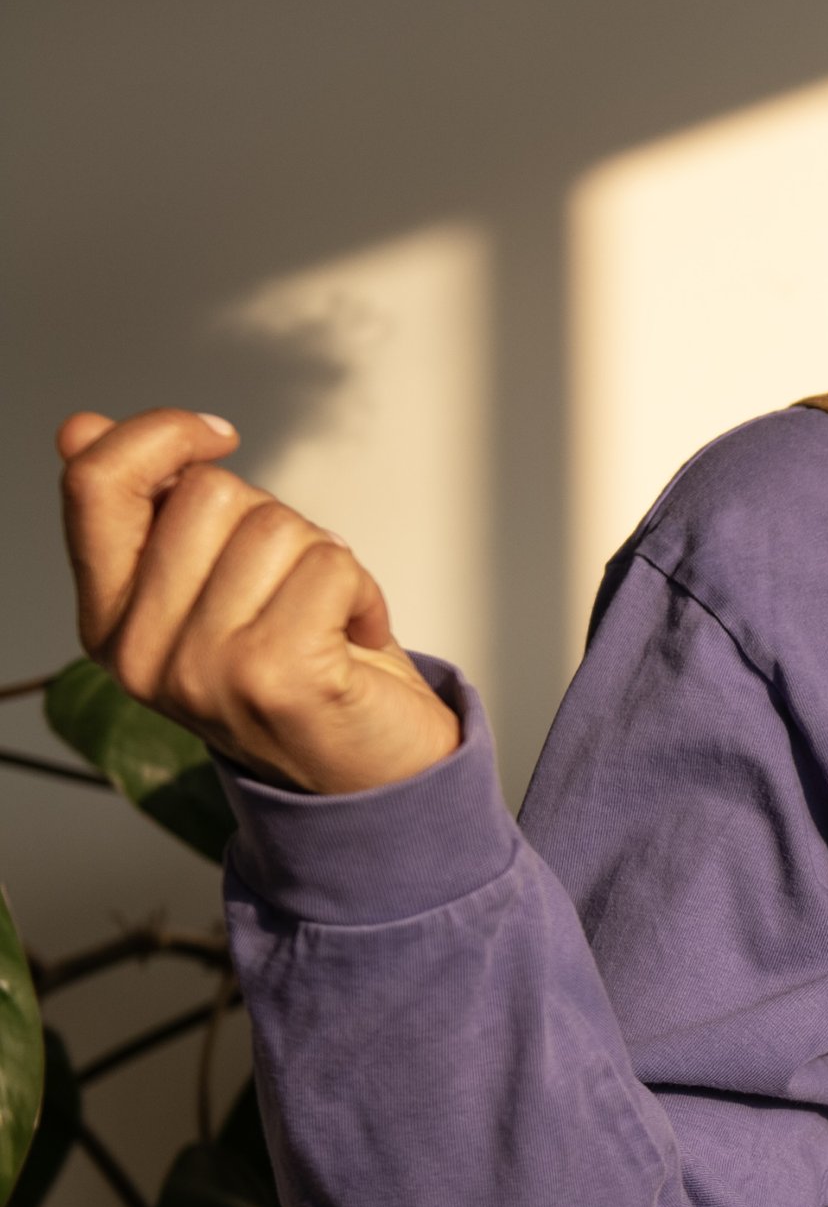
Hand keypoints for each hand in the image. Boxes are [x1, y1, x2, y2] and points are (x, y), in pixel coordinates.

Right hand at [56, 408, 461, 796]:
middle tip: (291, 589)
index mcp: (107, 622)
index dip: (160, 434)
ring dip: (322, 558)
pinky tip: (357, 637)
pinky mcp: (273, 675)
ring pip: (273, 525)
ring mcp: (202, 669)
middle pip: (206, 492)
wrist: (369, 777)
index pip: (95, 486)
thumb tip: (80, 429)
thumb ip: (148, 514)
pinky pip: (329, 563)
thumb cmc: (297, 669)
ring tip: (324, 618)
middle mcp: (139, 654)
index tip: (218, 438)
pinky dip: (363, 590)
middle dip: (271, 519)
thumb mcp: (207, 586)